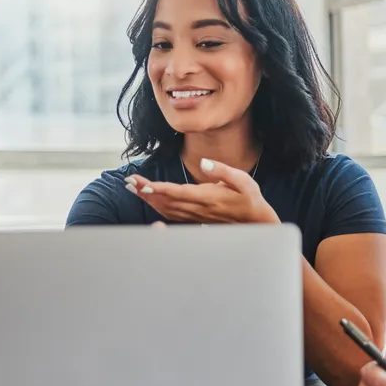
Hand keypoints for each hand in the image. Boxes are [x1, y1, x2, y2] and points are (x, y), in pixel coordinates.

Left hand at [124, 158, 278, 223]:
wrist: (256, 222)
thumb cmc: (250, 198)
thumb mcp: (243, 180)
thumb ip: (222, 171)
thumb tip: (205, 163)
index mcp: (207, 198)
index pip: (178, 193)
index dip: (159, 190)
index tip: (144, 185)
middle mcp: (198, 209)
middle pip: (166, 200)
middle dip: (146, 191)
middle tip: (129, 182)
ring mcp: (195, 215)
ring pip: (166, 208)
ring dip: (148, 199)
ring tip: (132, 188)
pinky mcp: (194, 218)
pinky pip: (171, 214)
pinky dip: (156, 207)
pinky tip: (148, 200)